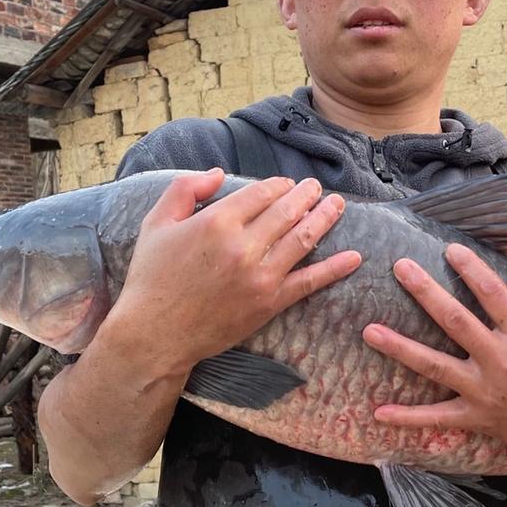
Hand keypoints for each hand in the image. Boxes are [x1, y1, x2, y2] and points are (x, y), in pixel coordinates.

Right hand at [107, 169, 360, 373]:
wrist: (156, 334)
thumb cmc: (152, 277)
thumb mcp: (156, 223)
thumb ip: (185, 189)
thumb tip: (218, 172)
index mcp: (217, 222)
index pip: (261, 192)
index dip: (278, 185)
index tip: (286, 184)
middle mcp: (244, 246)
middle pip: (287, 211)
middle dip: (307, 195)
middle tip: (317, 188)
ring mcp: (261, 276)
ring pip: (303, 239)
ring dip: (324, 218)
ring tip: (337, 205)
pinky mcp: (270, 303)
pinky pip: (309, 282)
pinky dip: (334, 268)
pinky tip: (354, 258)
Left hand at [363, 243, 506, 460]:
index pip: (492, 292)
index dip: (470, 268)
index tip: (449, 248)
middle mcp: (501, 361)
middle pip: (455, 320)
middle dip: (425, 292)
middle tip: (399, 268)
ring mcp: (486, 391)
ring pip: (435, 366)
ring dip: (400, 348)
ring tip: (369, 331)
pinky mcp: (478, 417)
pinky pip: (438, 418)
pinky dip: (408, 418)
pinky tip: (378, 413)